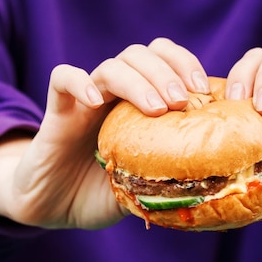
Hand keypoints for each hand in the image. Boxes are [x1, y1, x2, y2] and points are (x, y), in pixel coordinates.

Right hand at [0, 38, 209, 228]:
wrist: (52, 206)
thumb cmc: (99, 193)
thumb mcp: (141, 187)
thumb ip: (166, 178)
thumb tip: (209, 184)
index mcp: (137, 105)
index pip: (163, 60)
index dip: (184, 64)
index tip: (203, 90)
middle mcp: (113, 96)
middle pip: (139, 55)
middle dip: (165, 71)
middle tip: (181, 101)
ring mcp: (84, 101)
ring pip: (110, 66)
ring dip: (136, 81)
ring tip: (155, 108)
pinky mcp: (56, 112)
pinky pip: (61, 78)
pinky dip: (79, 82)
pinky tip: (95, 102)